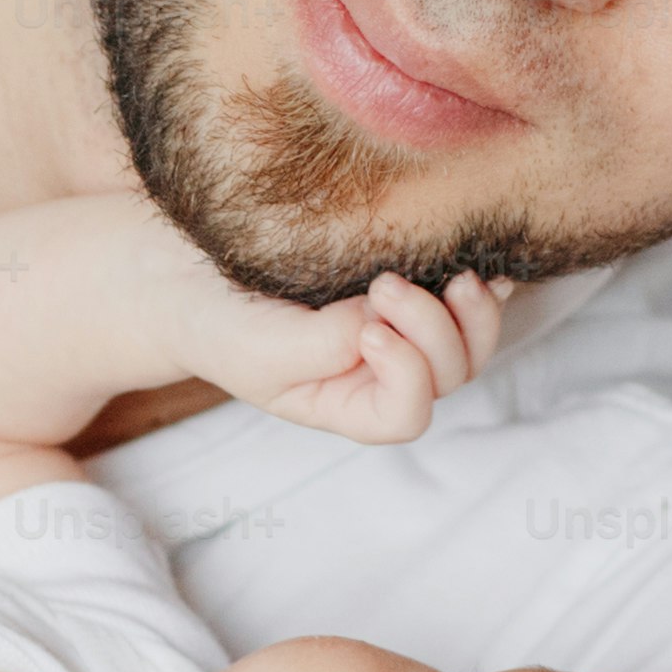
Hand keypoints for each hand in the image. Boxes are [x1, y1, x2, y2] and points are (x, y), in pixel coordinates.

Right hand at [46, 184, 499, 441]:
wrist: (187, 275)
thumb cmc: (215, 322)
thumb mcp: (262, 348)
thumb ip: (327, 345)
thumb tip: (392, 315)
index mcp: (345, 406)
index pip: (405, 413)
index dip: (406, 370)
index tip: (366, 323)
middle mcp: (379, 377)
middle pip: (448, 375)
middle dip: (435, 331)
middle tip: (390, 282)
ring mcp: (397, 334)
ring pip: (468, 344)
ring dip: (472, 313)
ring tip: (457, 275)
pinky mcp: (402, 290)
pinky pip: (461, 301)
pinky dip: (482, 286)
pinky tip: (483, 259)